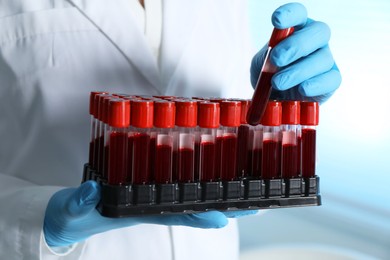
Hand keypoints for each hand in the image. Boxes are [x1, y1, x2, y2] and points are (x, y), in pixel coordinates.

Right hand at [44, 181, 256, 246]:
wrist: (71, 215)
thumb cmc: (76, 215)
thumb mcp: (73, 211)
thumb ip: (79, 203)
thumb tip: (89, 192)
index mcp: (141, 211)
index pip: (176, 214)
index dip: (201, 215)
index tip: (224, 216)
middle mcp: (154, 204)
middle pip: (194, 206)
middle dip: (224, 205)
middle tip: (255, 204)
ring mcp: (154, 194)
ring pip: (192, 195)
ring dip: (219, 192)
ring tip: (248, 189)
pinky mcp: (149, 185)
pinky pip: (179, 183)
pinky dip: (199, 178)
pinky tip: (214, 171)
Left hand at [250, 3, 340, 102]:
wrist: (275, 97)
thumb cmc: (269, 74)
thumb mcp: (261, 63)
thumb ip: (266, 58)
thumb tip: (273, 59)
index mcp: (297, 28)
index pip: (299, 13)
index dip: (290, 13)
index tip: (276, 20)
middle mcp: (315, 40)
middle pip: (318, 32)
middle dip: (296, 45)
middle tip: (276, 59)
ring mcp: (326, 59)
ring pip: (323, 58)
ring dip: (298, 71)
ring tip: (277, 82)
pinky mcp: (332, 80)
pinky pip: (331, 79)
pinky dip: (316, 85)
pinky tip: (302, 89)